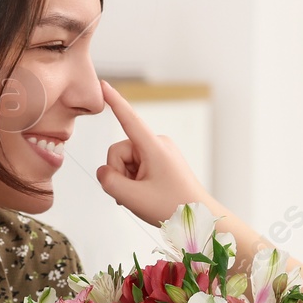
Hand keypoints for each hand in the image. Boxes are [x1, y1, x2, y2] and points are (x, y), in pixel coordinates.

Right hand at [95, 80, 215, 226]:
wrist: (200, 218)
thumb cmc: (174, 207)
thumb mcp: (133, 198)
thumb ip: (109, 182)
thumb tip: (103, 172)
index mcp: (154, 147)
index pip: (128, 119)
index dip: (113, 101)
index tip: (103, 85)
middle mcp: (158, 144)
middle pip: (119, 151)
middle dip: (119, 173)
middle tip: (132, 194)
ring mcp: (160, 152)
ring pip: (126, 161)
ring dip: (127, 180)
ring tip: (142, 196)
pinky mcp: (161, 161)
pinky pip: (136, 166)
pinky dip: (134, 181)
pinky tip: (144, 194)